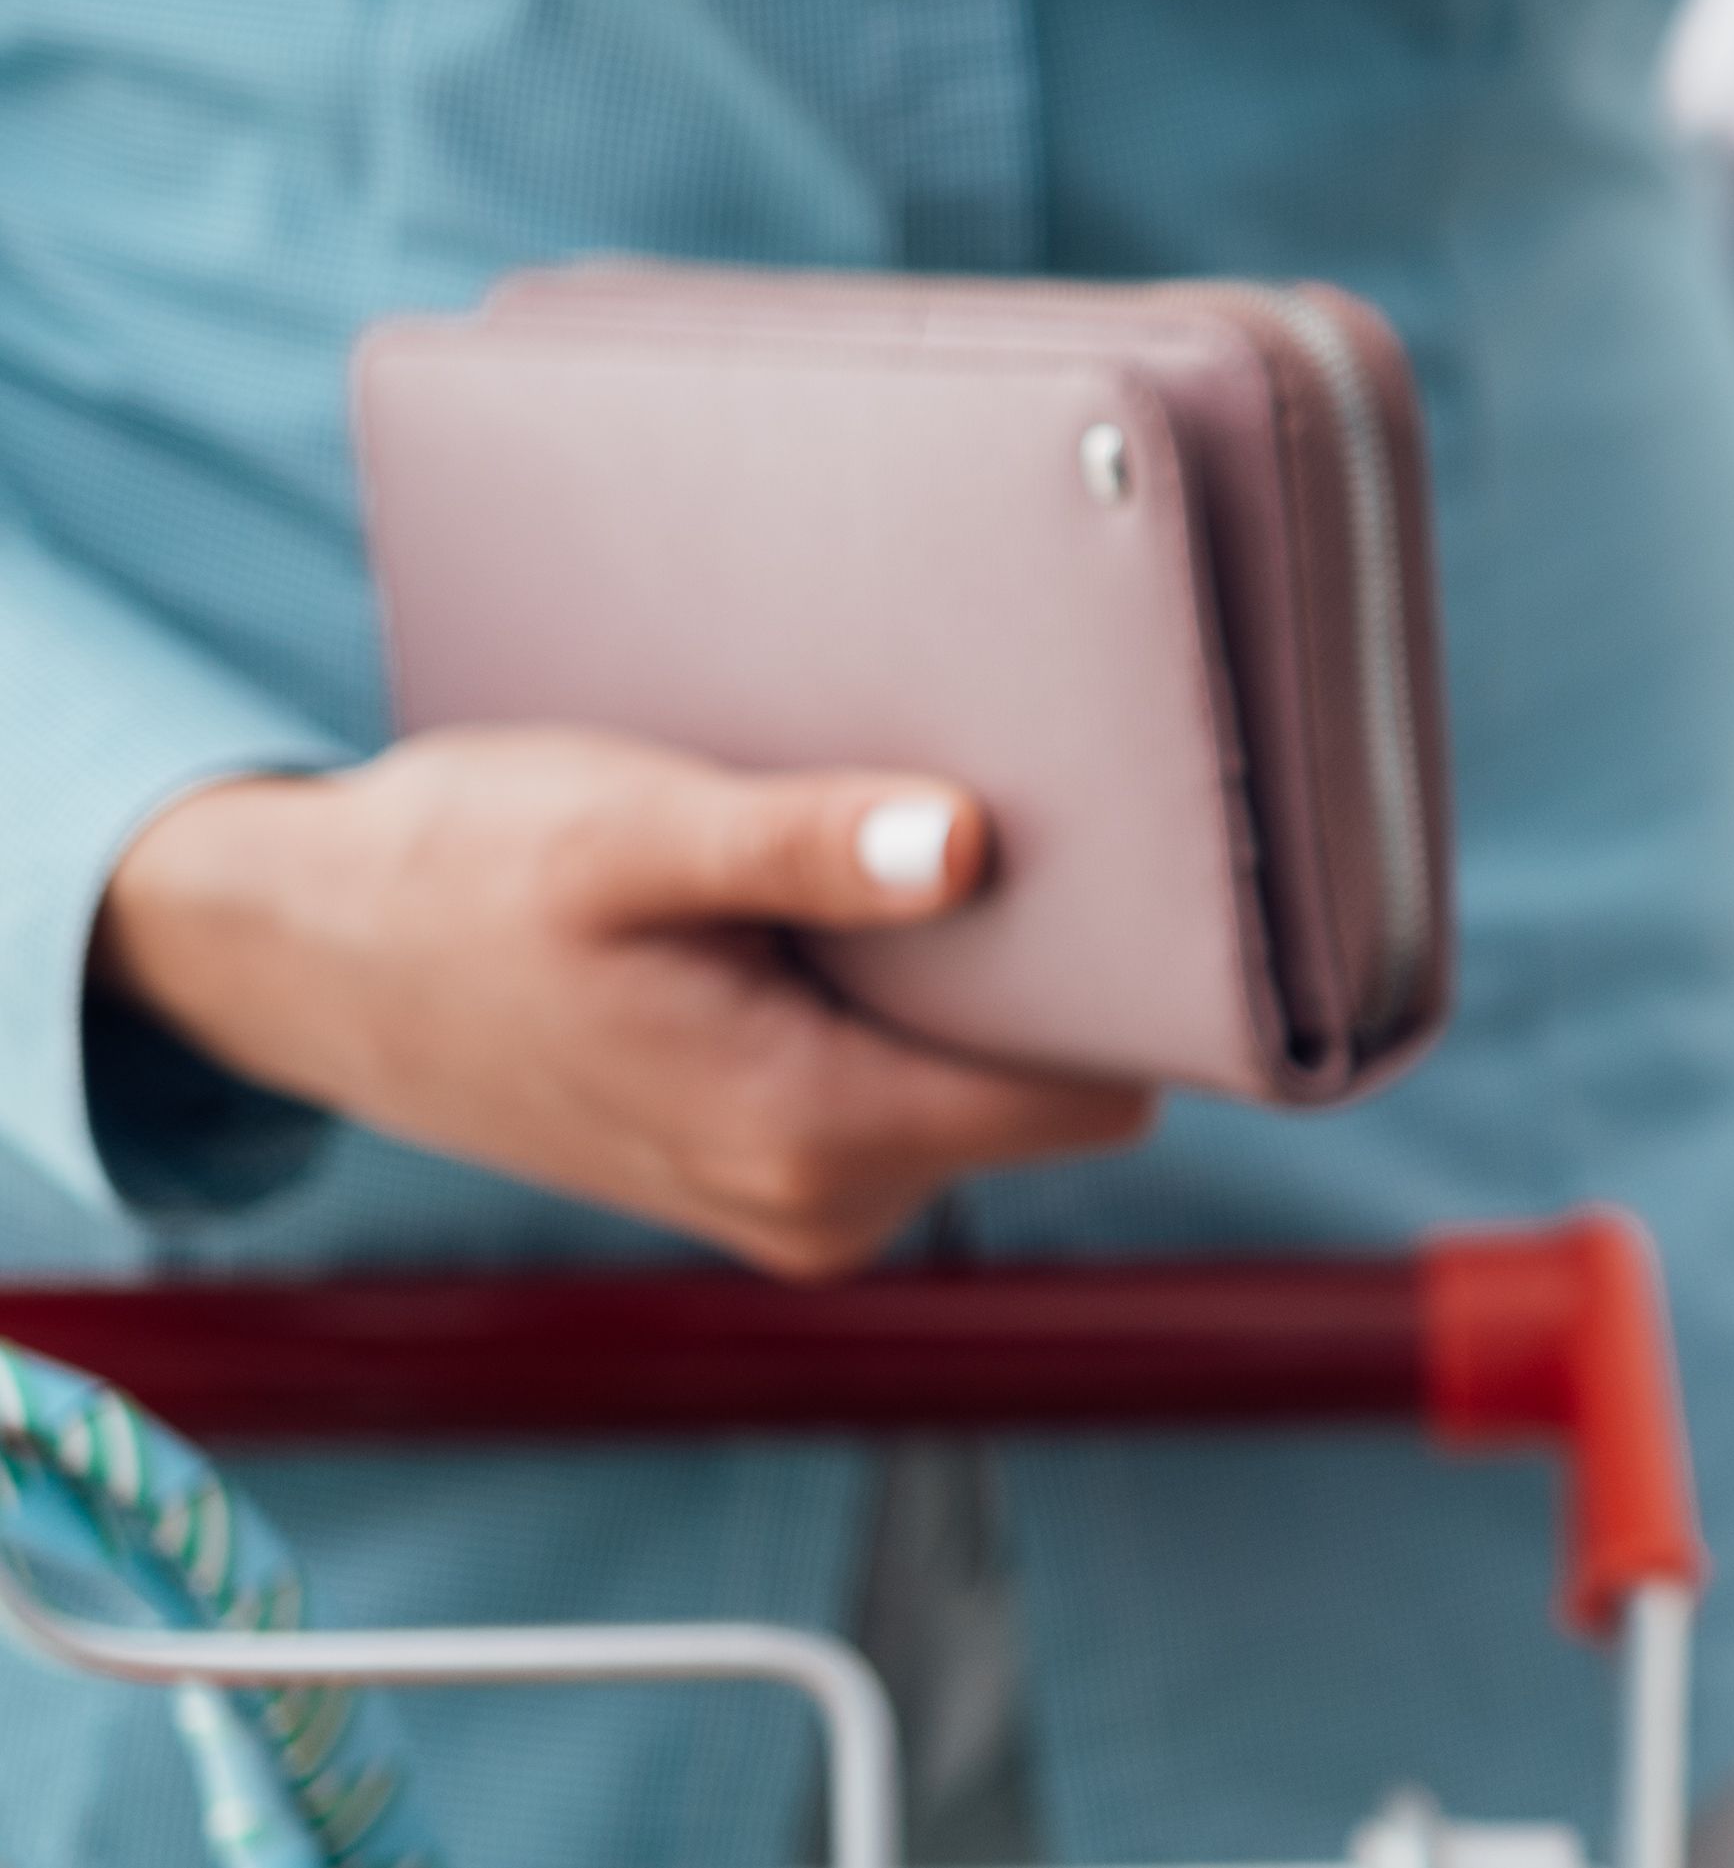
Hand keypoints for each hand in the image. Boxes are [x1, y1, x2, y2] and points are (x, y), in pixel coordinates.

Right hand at [95, 730, 1156, 1278]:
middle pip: (1049, 1081)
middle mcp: (824, 1205)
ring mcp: (800, 1201)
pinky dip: (896, 999)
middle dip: (1046, 966)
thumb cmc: (458, 875)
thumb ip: (800, 848)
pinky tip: (833, 910)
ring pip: (978, 1079)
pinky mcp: (776, 1170)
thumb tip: (966, 850)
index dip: (1130, 976)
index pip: (1092, 1086)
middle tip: (996, 817)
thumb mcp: (627, 834)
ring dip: (963, 977)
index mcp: (811, 1139)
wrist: (311, 953)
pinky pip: (907, 1082)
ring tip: (889, 853)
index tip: (1132, 859)